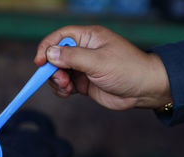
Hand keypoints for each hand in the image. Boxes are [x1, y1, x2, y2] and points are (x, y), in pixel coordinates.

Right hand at [34, 25, 171, 109]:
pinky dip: (62, 89)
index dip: (46, 47)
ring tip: (67, 88)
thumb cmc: (128, 69)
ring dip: (57, 81)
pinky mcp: (84, 82)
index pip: (60, 37)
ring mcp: (83, 67)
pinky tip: (68, 93)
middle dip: (52, 69)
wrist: (144, 90)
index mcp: (88, 37)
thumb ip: (73, 57)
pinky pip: (65, 84)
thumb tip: (49, 53)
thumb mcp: (99, 61)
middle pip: (56, 56)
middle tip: (61, 80)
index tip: (39, 62)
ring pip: (58, 72)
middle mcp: (84, 50)